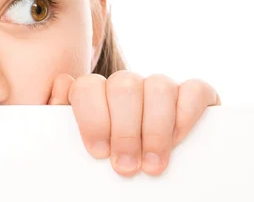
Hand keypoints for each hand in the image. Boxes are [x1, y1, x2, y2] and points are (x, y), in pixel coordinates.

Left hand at [48, 70, 220, 175]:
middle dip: (125, 130)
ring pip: (158, 85)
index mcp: (96, 93)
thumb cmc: (104, 156)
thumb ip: (59, 115)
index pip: (88, 86)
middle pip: (123, 85)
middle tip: (126, 166)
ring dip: (155, 129)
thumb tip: (62, 83)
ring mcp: (160, 87)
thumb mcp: (76, 143)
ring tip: (152, 164)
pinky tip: (178, 140)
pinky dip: (186, 115)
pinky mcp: (194, 96)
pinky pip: (194, 90)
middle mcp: (127, 85)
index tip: (99, 152)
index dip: (93, 118)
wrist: (143, 170)